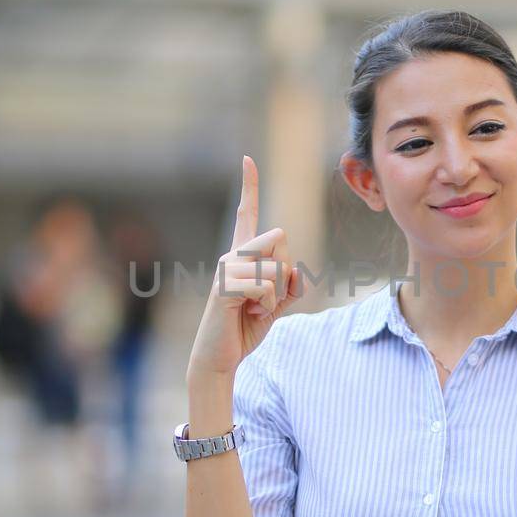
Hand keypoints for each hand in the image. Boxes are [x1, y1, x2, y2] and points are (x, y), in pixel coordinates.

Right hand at [187, 155, 304, 379]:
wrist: (220, 358)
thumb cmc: (245, 329)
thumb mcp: (276, 305)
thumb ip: (290, 287)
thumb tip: (296, 273)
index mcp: (243, 255)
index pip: (247, 213)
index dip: (248, 186)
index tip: (247, 159)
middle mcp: (232, 254)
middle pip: (281, 238)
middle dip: (285, 272)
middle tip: (264, 298)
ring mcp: (226, 268)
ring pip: (278, 266)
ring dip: (276, 295)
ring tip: (254, 309)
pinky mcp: (225, 286)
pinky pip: (265, 286)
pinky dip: (267, 306)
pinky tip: (249, 314)